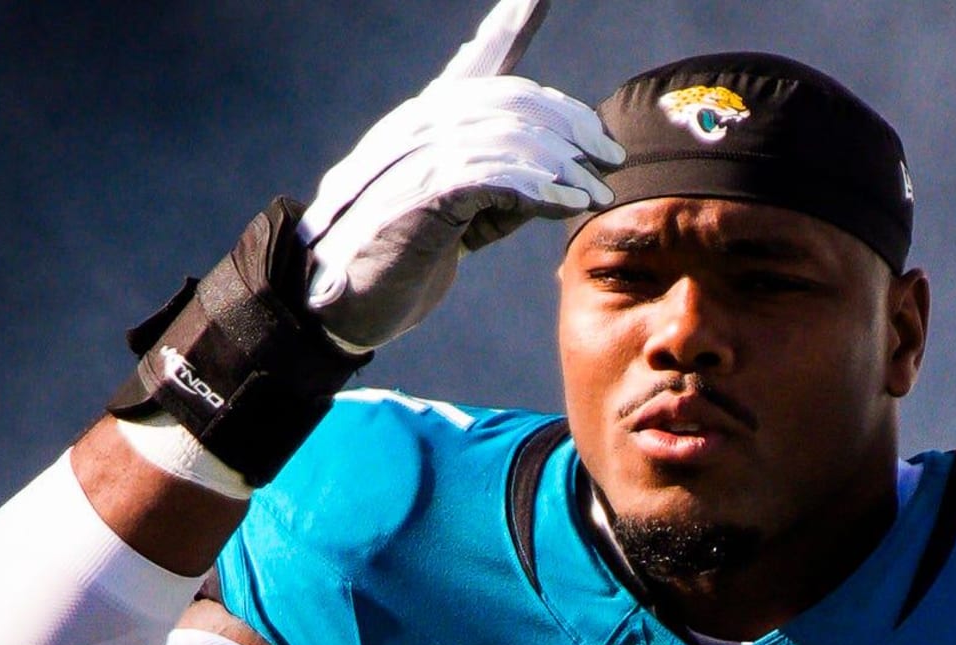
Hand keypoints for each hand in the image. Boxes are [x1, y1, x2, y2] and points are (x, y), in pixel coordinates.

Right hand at [299, 0, 624, 351]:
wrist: (343, 305)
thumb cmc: (408, 258)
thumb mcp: (469, 216)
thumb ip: (509, 188)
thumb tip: (565, 179)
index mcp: (431, 120)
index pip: (480, 59)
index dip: (509, 23)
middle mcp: (420, 124)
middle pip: (513, 99)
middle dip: (571, 123)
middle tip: (611, 155)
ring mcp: (415, 156)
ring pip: (510, 136)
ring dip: (565, 166)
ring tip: (597, 193)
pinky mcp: (420, 193)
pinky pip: (494, 175)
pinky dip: (541, 190)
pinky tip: (568, 206)